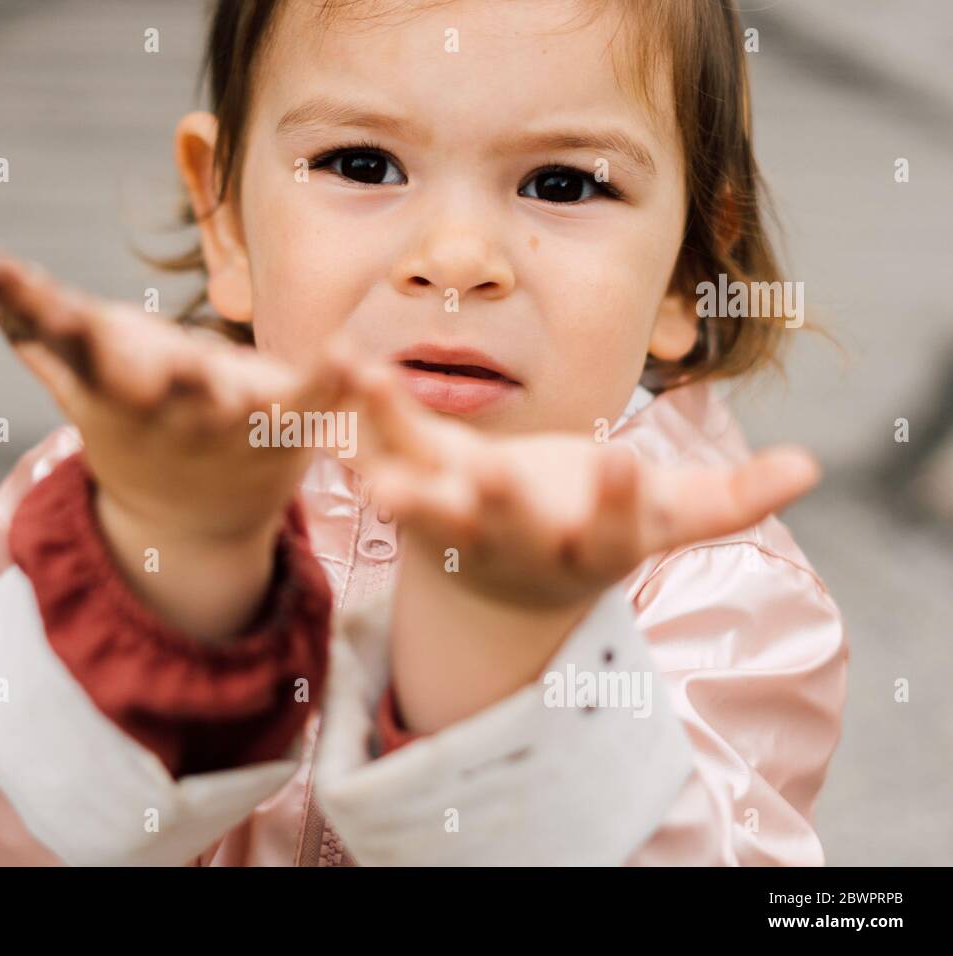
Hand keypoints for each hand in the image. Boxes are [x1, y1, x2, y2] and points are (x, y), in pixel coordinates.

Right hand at [0, 250, 355, 639]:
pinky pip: (310, 406)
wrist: (191, 526)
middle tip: (150, 365)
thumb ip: (36, 325)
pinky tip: (350, 359)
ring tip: (240, 386)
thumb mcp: (83, 381)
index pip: (67, 348)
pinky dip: (331, 385)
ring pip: (232, 408)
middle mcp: (163, 412)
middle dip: (148, 378)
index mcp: (110, 390)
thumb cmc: (131, 426)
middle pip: (151, 389)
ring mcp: (226, 426)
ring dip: (236, 400)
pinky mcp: (285, 430)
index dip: (30, 307)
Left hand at [354, 366, 821, 610]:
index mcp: (584, 546)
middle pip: (510, 530)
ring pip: (430, 506)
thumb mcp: (662, 521)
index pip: (610, 531)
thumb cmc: (594, 532)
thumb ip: (727, 500)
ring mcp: (459, 526)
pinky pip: (389, 453)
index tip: (629, 469)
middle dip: (501, 506)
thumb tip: (810, 470)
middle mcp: (517, 543)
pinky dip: (366, 423)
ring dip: (403, 484)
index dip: (621, 505)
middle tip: (490, 481)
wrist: (505, 582)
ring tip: (372, 466)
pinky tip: (348, 374)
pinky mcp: (416, 490)